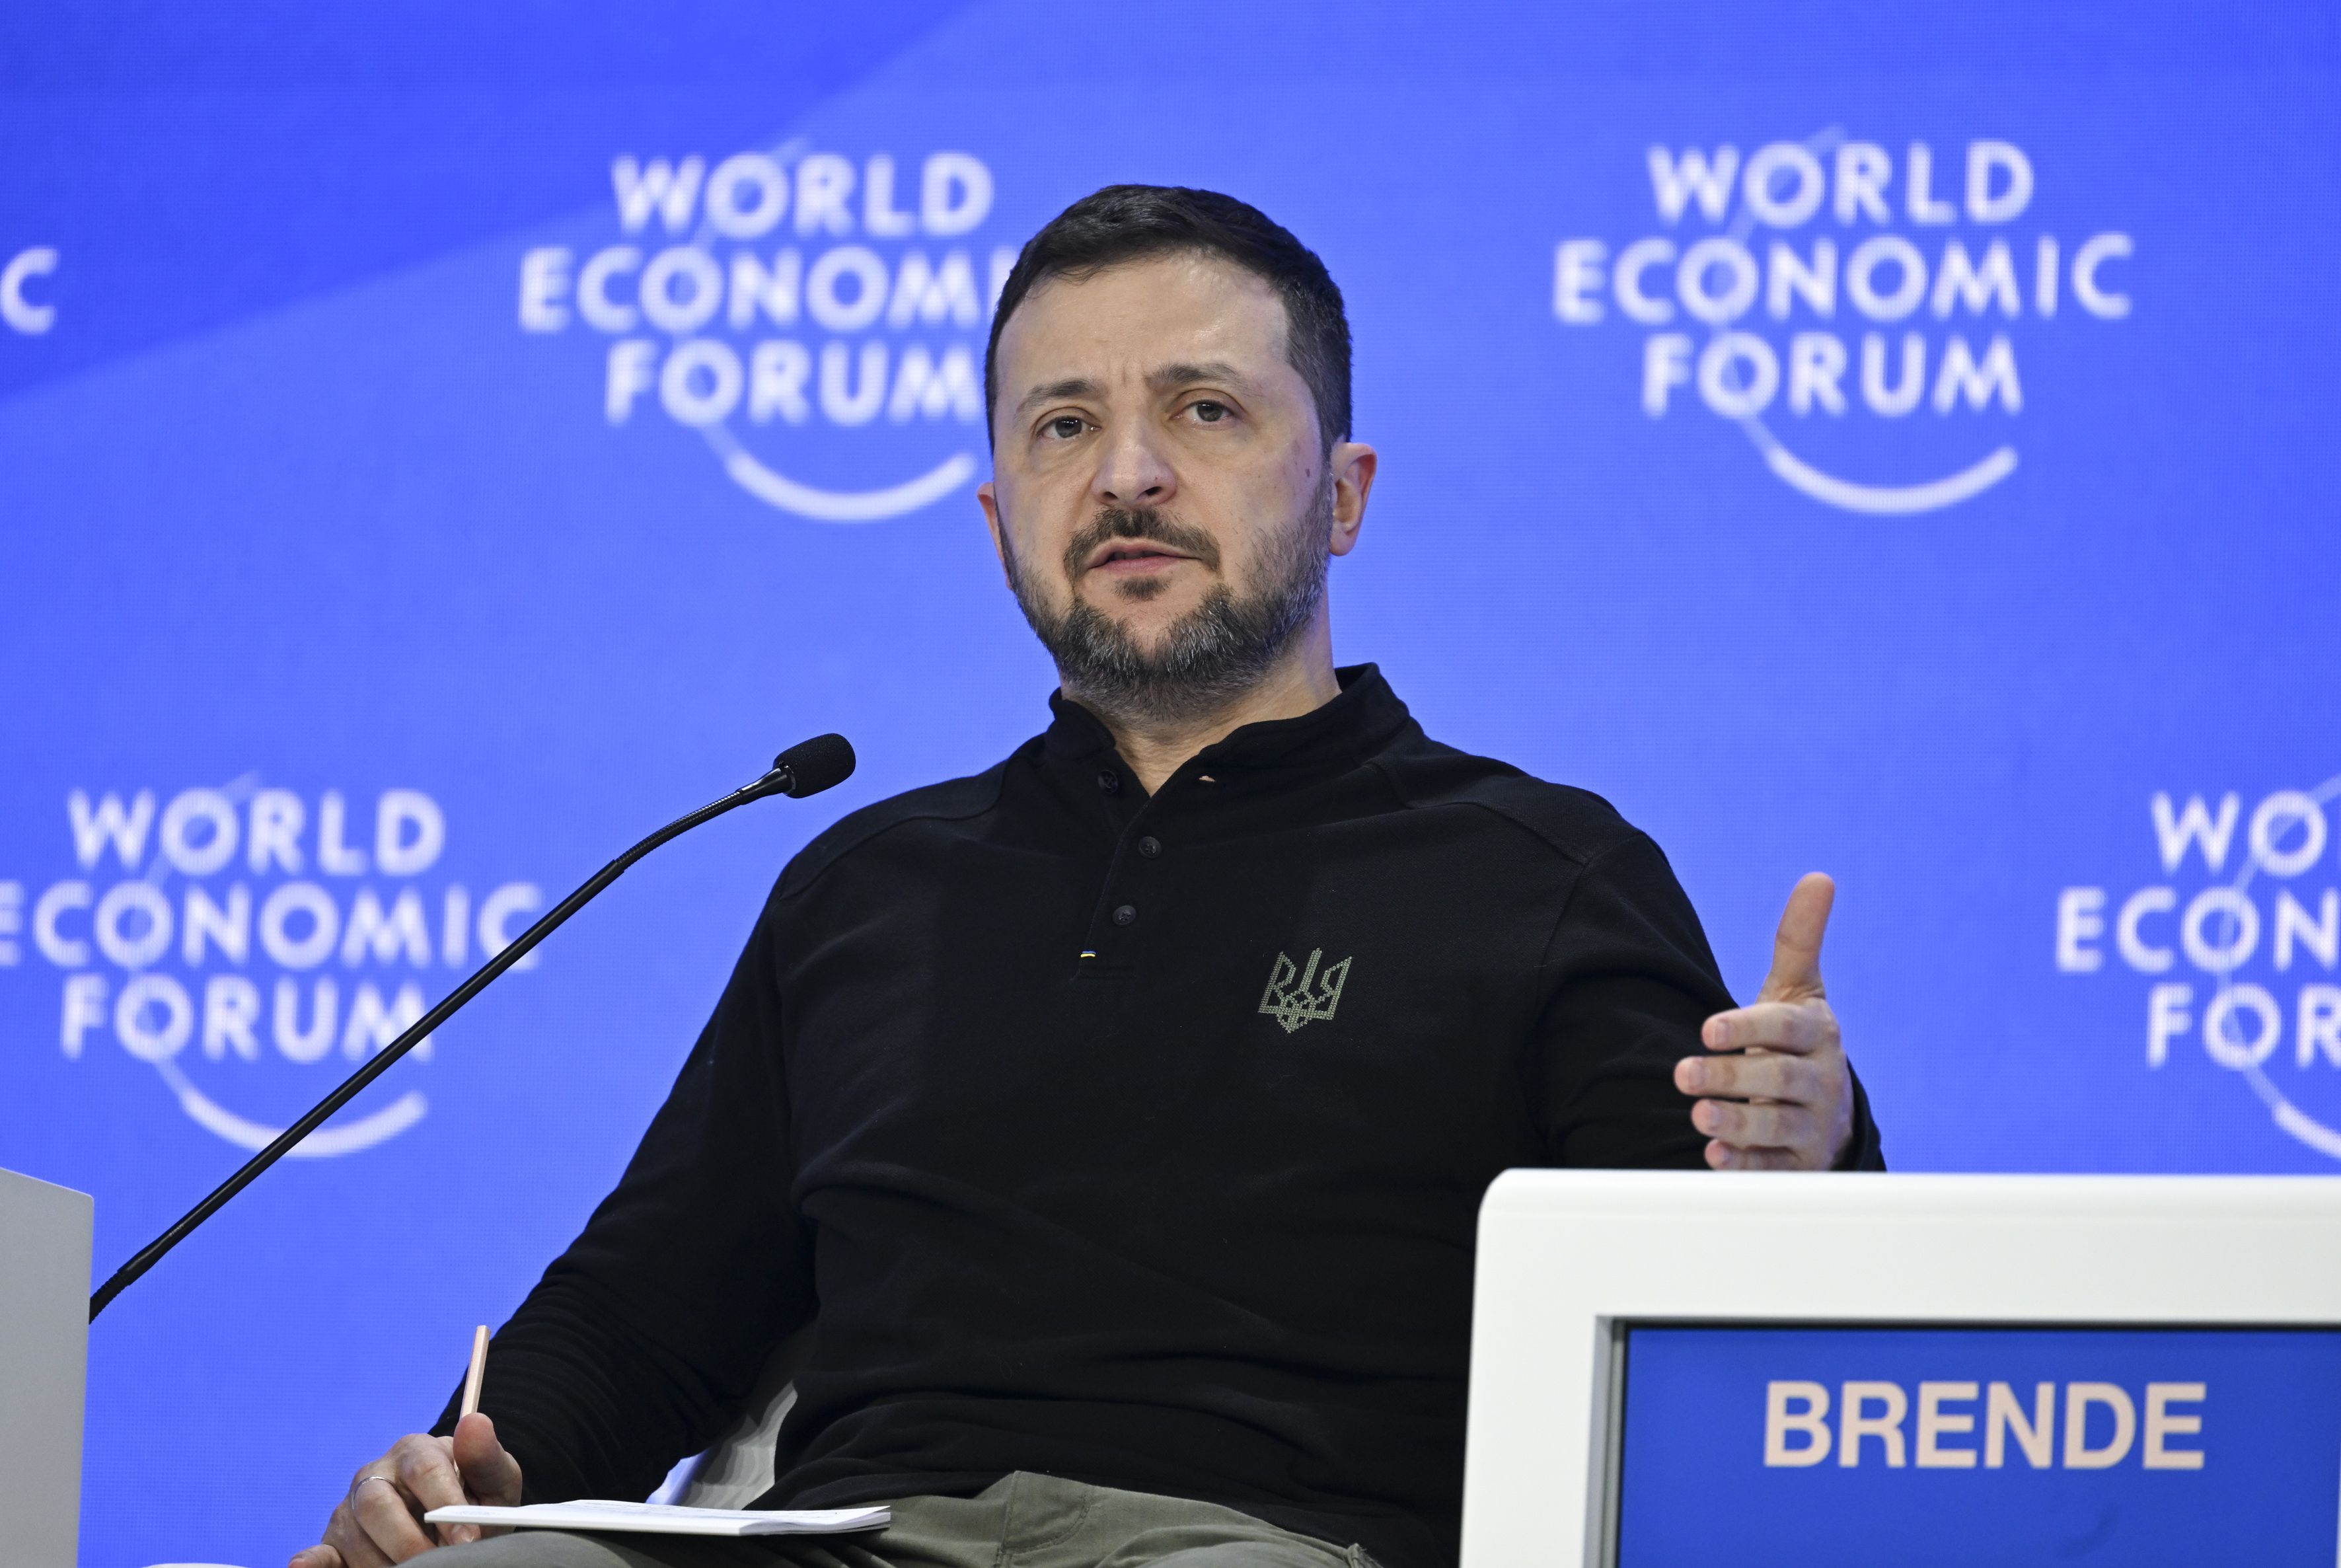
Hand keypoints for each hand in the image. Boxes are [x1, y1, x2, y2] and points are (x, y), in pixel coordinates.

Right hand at [289, 1412, 520, 1566]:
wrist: (458, 1528)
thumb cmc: (476, 1501)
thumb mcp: (494, 1481)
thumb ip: (486, 1458)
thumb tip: (475, 1422)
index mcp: (416, 1450)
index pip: (425, 1470)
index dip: (447, 1504)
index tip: (469, 1539)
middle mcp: (376, 1474)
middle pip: (379, 1504)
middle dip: (411, 1541)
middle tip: (439, 1563)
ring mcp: (350, 1508)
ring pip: (356, 1536)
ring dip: (387, 1562)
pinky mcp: (334, 1542)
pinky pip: (318, 1553)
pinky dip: (311, 1564)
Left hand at [1674, 872, 1853, 1170]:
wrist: (1826, 1114)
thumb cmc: (1795, 1043)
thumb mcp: (1798, 992)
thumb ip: (1798, 940)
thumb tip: (1819, 877)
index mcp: (1816, 1034)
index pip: (1785, 1028)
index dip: (1748, 1027)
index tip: (1709, 1028)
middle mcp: (1819, 1081)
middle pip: (1777, 1080)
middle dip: (1731, 1078)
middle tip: (1684, 1075)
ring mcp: (1811, 1126)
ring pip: (1775, 1126)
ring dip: (1737, 1122)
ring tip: (1699, 1116)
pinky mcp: (1797, 1165)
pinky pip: (1772, 1169)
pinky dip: (1746, 1164)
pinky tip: (1716, 1156)